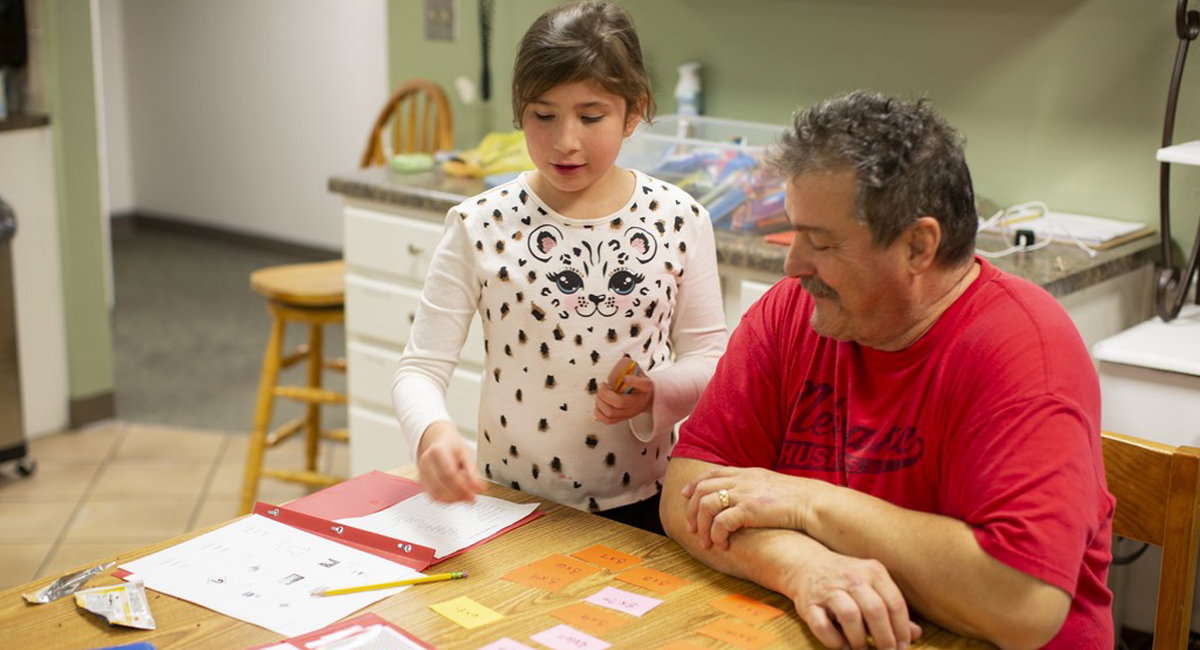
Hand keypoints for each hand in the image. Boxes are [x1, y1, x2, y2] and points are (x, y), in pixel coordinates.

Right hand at [416, 421, 486, 502]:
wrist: (439, 442)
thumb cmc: (453, 447)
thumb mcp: (466, 454)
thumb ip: (473, 473)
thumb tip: (481, 489)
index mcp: (438, 450)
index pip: (449, 473)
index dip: (462, 487)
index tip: (474, 494)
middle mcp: (426, 461)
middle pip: (441, 485)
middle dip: (458, 495)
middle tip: (471, 498)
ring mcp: (422, 472)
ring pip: (435, 493)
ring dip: (452, 500)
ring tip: (464, 498)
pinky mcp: (422, 481)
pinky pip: (432, 496)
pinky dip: (445, 500)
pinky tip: (455, 498)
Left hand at [593, 357, 653, 424]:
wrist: (644, 398)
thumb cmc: (639, 383)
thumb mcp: (637, 372)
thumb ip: (628, 368)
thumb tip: (622, 378)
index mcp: (644, 389)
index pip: (643, 385)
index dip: (633, 381)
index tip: (625, 378)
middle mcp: (637, 403)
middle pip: (620, 402)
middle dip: (605, 393)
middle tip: (603, 386)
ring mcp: (629, 413)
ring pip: (610, 413)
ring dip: (600, 402)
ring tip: (601, 394)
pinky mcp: (621, 418)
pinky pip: (607, 420)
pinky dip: (598, 411)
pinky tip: (600, 403)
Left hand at [682, 466, 812, 549]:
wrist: (811, 503)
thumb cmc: (796, 499)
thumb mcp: (769, 484)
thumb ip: (753, 487)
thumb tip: (744, 497)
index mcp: (745, 473)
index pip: (712, 473)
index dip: (695, 484)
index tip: (685, 495)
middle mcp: (740, 481)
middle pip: (702, 489)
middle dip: (692, 509)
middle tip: (692, 528)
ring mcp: (743, 494)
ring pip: (706, 505)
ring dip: (702, 526)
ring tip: (706, 542)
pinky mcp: (748, 510)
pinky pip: (721, 522)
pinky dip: (717, 534)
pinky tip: (722, 544)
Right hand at [784, 548, 921, 649]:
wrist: (806, 565)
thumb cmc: (846, 581)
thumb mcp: (872, 586)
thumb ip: (892, 608)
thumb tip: (915, 633)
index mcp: (872, 571)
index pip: (894, 603)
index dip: (902, 629)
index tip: (903, 647)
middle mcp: (852, 577)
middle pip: (875, 610)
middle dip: (885, 638)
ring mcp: (828, 589)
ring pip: (850, 615)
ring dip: (860, 640)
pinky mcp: (809, 603)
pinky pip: (822, 626)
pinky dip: (834, 641)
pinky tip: (843, 645)